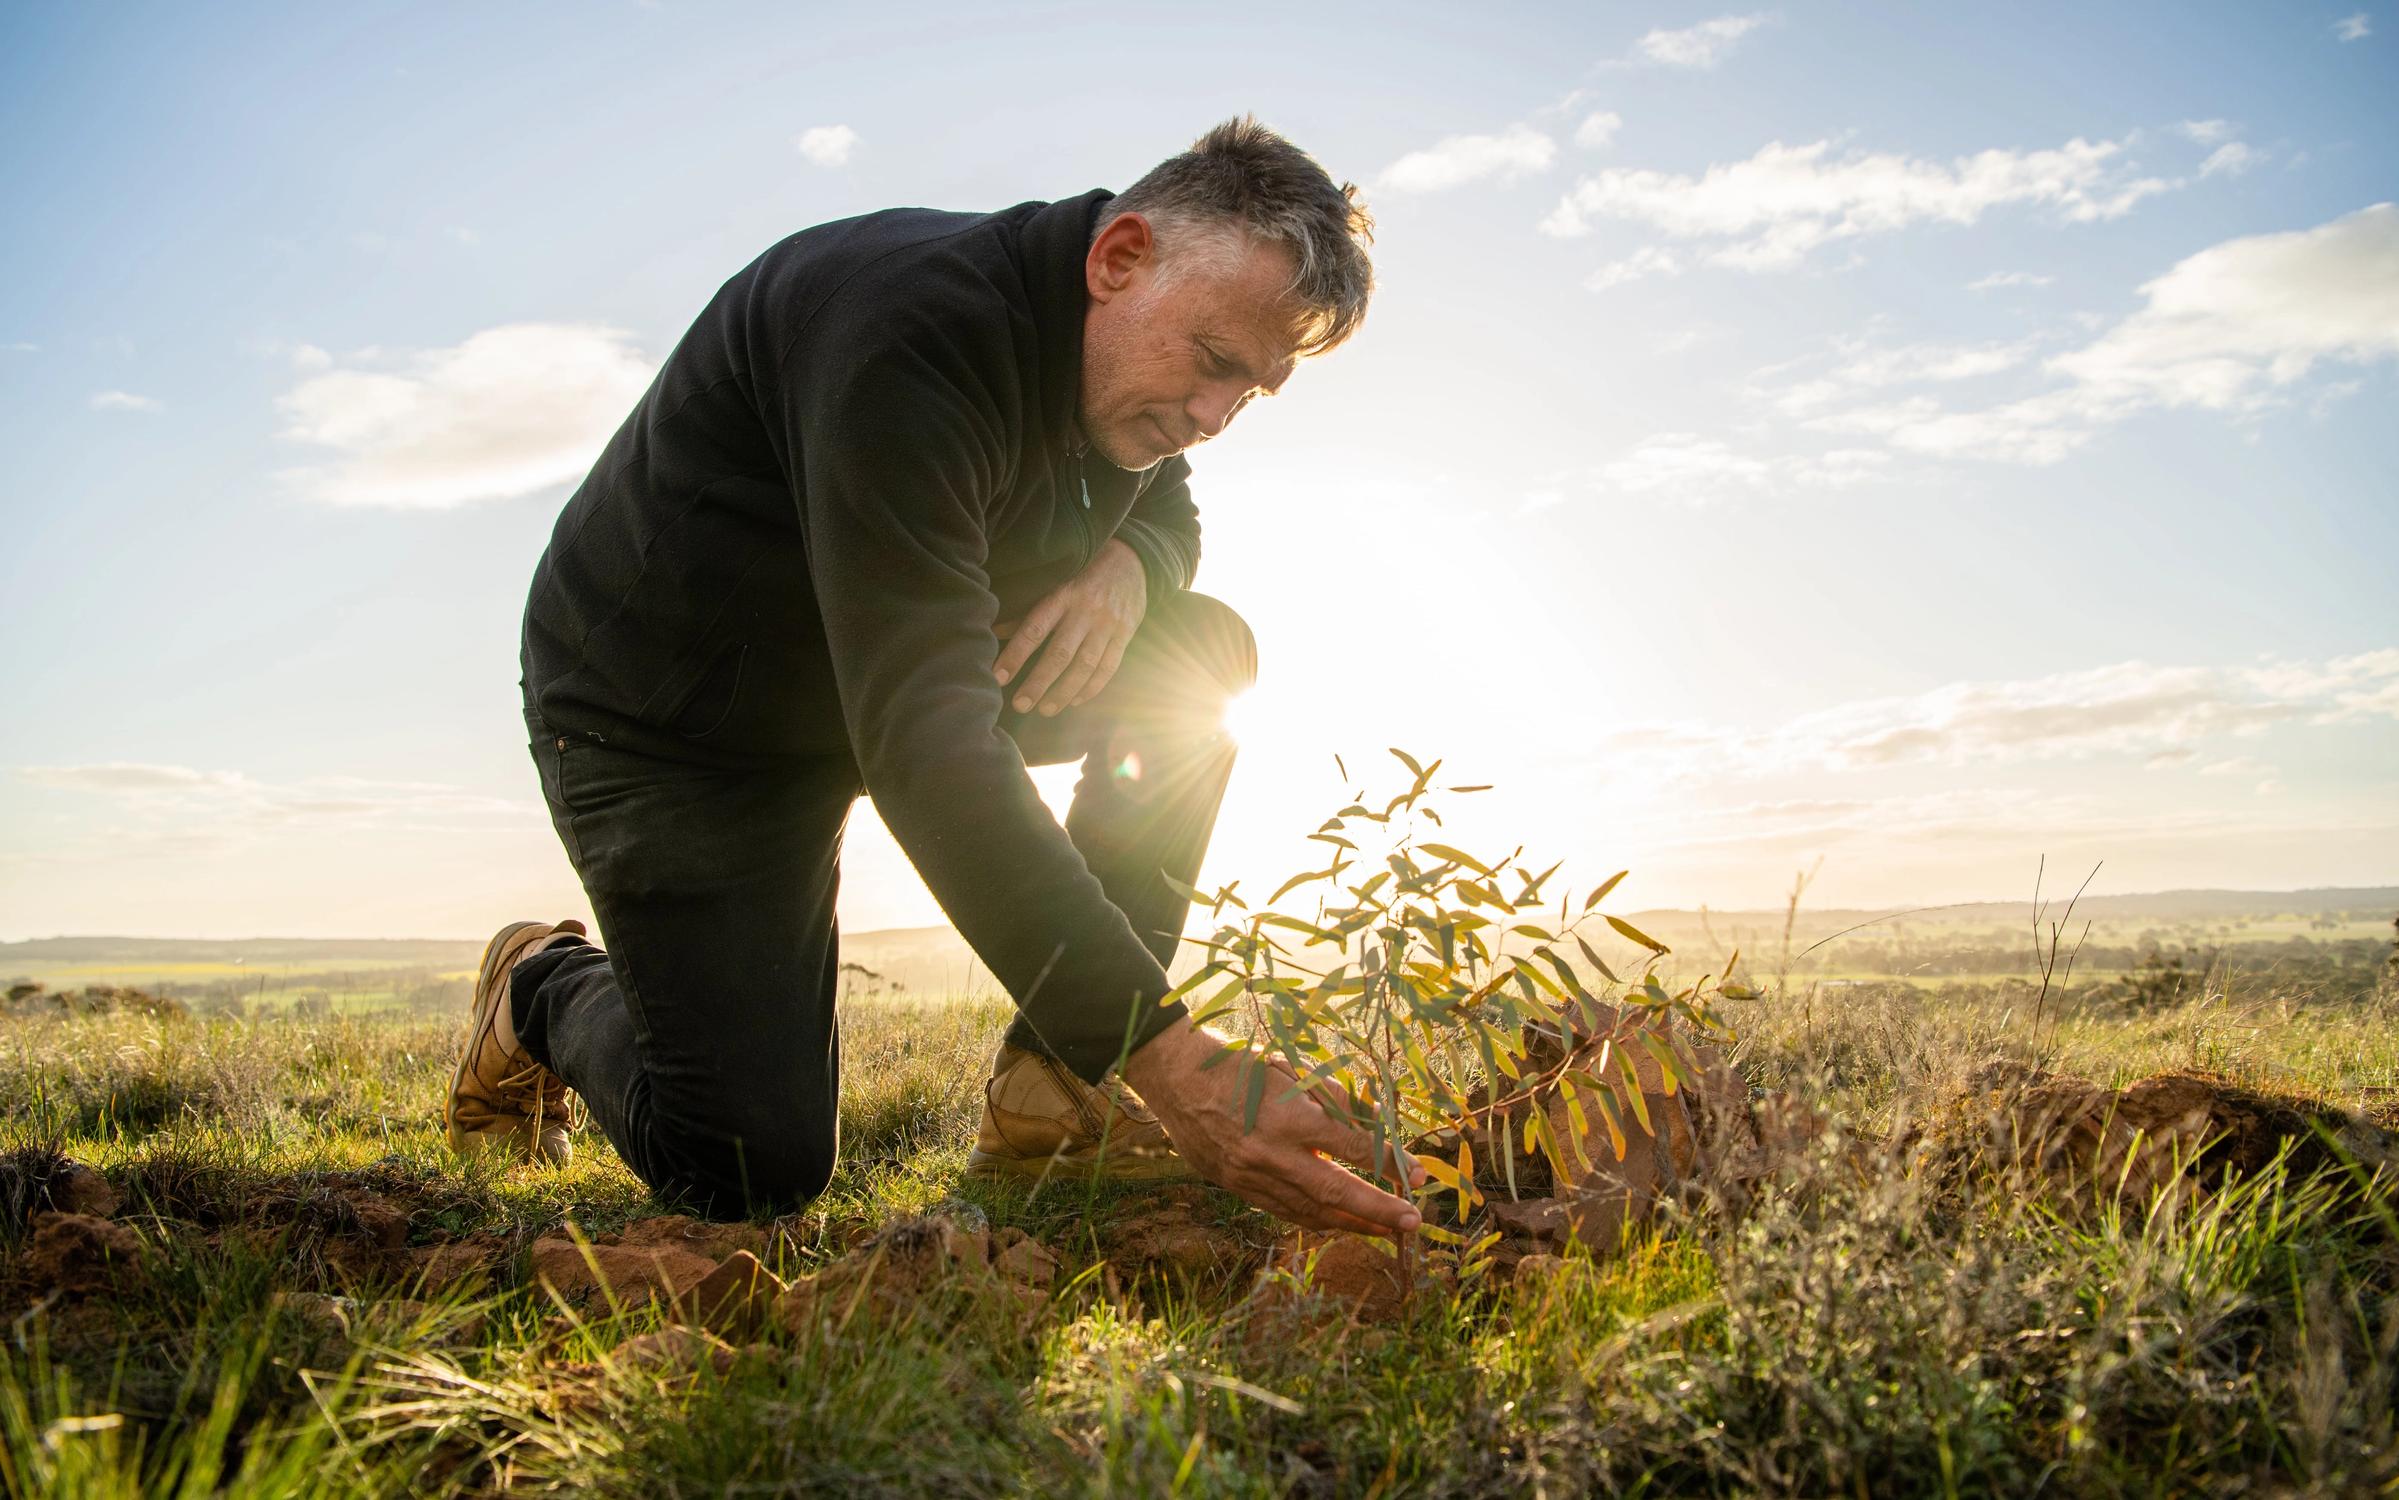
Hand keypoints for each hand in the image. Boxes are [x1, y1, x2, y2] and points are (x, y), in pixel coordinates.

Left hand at [993, 539, 1145, 715]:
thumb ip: (1028, 611)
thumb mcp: (1055, 583)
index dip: (1015, 655)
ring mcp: (1108, 624)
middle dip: (1038, 683)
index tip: (998, 677)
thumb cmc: (1082, 574)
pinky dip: (1092, 688)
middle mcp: (1086, 610)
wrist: (1131, 560)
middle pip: (1060, 653)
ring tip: (1045, 710)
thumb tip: (994, 631)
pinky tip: (1075, 701)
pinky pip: (1109, 667)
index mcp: (1062, 595)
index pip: (1034, 629)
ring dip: (1064, 692)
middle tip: (1020, 705)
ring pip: (1085, 666)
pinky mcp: (1126, 634)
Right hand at [1121, 1016, 1427, 1239]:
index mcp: (1288, 1115)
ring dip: (1350, 1223)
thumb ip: (1334, 1101)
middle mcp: (1270, 1152)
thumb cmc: (1239, 1066)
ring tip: (1382, 1230)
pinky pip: (1283, 1211)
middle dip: (1377, 1210)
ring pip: (1309, 1210)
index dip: (1389, 1162)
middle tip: (1412, 1222)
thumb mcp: (1292, 1070)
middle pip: (1335, 1190)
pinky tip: (1337, 1220)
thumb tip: (1375, 1128)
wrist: (1176, 1080)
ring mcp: (1250, 1175)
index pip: (1350, 1146)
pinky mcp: (1236, 1187)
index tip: (1418, 1175)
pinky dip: (1315, 1218)